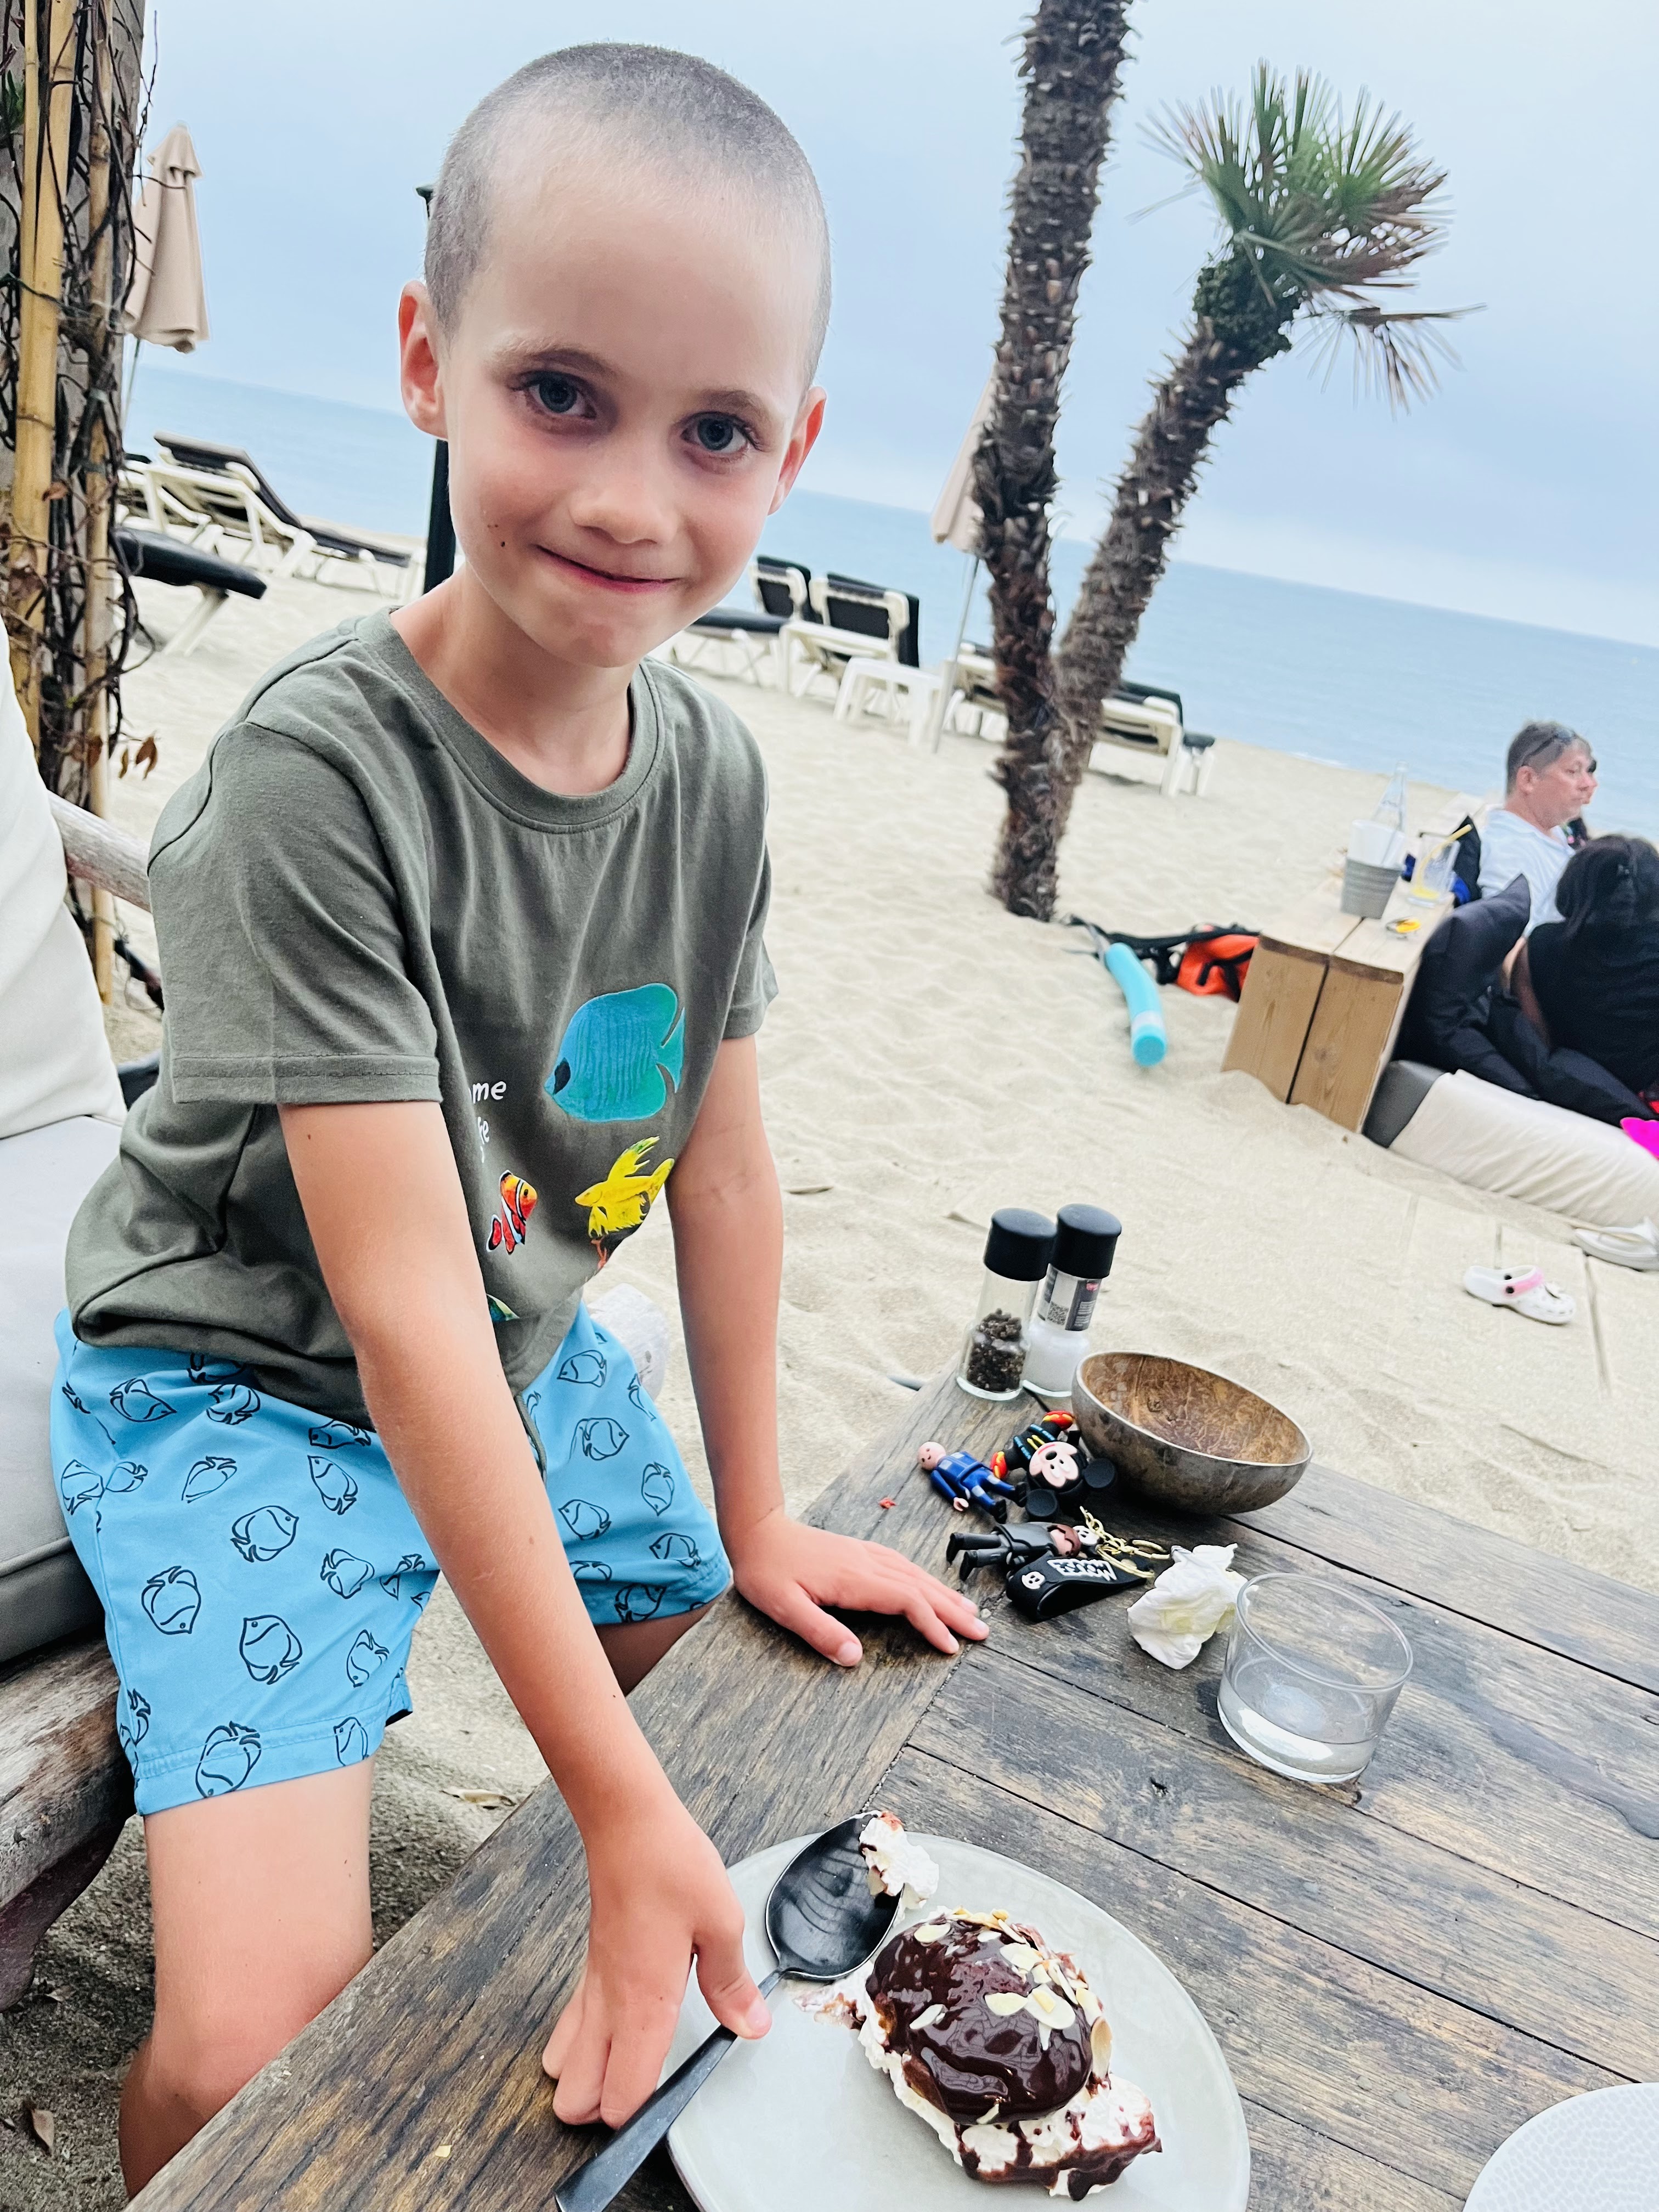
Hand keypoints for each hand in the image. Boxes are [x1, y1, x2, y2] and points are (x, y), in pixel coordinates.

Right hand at [543, 1791, 768, 2126]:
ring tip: (627, 2067)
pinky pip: (573, 2026)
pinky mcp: (589, 1968)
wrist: (627, 1822)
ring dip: (587, 2078)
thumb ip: (731, 1983)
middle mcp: (609, 2005)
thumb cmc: (671, 1864)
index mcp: (643, 2004)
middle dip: (601, 2110)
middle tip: (645, 2093)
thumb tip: (751, 2027)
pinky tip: (616, 2029)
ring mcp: (592, 1988)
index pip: (621, 2096)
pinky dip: (584, 2043)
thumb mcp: (720, 1921)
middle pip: (576, 2096)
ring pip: (564, 2065)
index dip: (640, 2117)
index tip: (668, 2108)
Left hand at [726, 1509, 988, 1666]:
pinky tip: (930, 1587)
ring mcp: (864, 1555)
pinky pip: (902, 1566)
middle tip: (982, 1631)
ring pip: (915, 1575)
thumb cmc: (766, 1571)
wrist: (756, 1530)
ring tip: (968, 1612)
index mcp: (854, 1579)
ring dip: (944, 1594)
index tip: (951, 1647)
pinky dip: (924, 1580)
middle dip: (953, 1610)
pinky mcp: (858, 1552)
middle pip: (921, 1587)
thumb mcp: (784, 1608)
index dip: (932, 1624)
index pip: (907, 1601)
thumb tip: (855, 1658)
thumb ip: (819, 1632)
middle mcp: (866, 1563)